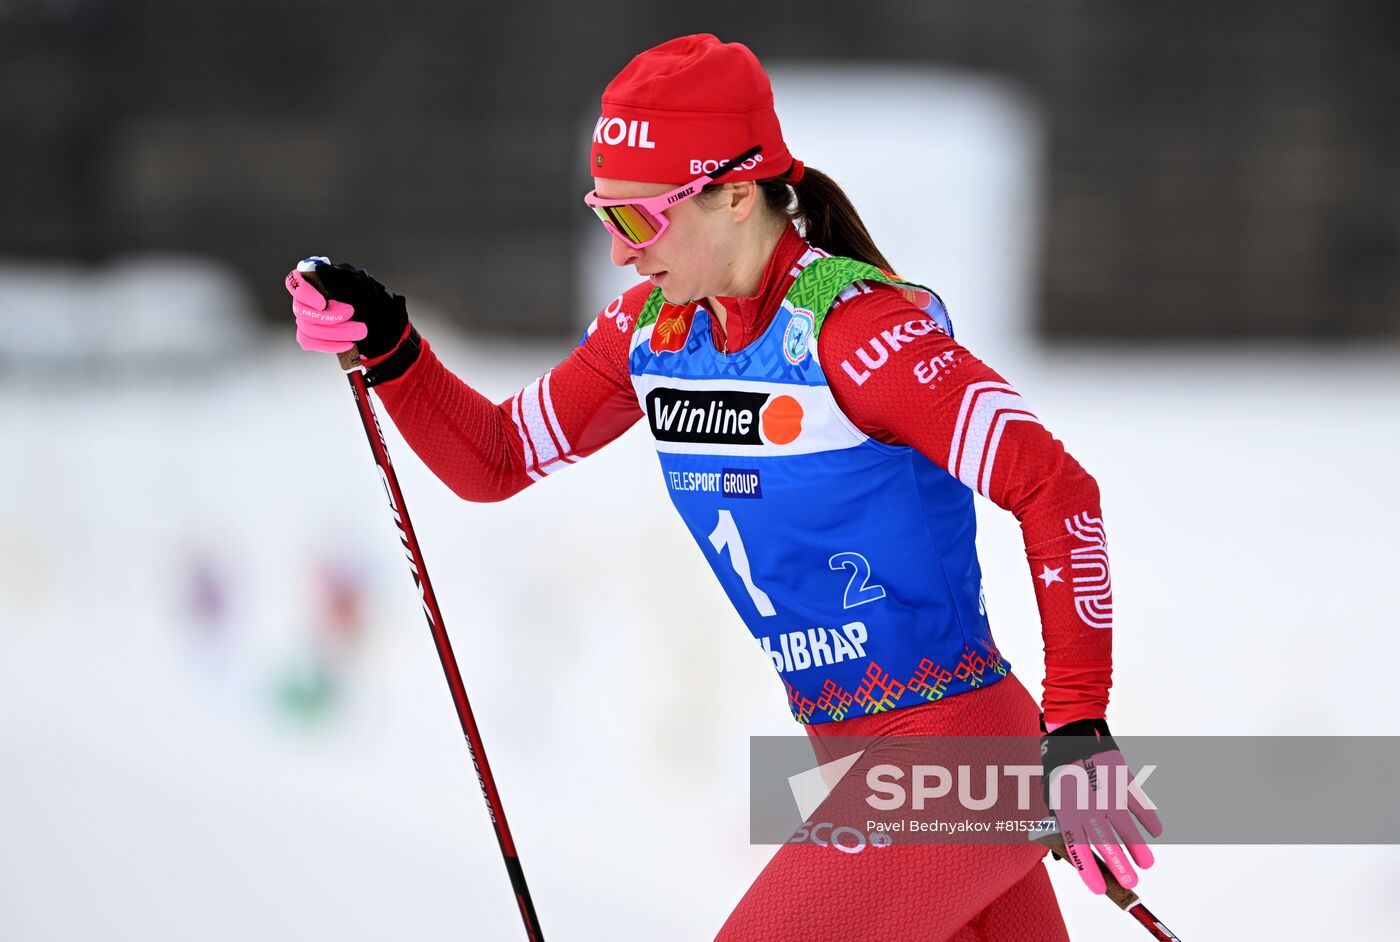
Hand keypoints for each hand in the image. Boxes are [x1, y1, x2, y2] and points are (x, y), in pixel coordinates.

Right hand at [284, 257, 409, 357]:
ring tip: (360, 331)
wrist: (381, 322)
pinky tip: (347, 344)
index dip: (305, 293)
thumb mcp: (360, 285)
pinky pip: (309, 341)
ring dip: (336, 333)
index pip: (294, 283)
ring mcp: (307, 318)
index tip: (323, 303)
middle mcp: (306, 299)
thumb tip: (320, 268)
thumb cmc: (369, 298)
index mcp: (315, 281)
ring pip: (308, 328)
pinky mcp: (311, 335)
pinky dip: (329, 345)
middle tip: (354, 315)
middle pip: (302, 311)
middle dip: (330, 317)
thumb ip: (340, 278)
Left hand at [1041, 717, 1162, 893]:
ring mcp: (1106, 790)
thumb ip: (1059, 821)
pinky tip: (1155, 831)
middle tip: (1130, 882)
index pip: (1076, 845)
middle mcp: (1087, 802)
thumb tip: (1062, 851)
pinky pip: (1138, 801)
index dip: (1087, 869)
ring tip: (1146, 864)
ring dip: (1137, 846)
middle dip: (1118, 865)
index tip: (1098, 888)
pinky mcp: (1121, 777)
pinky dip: (1148, 816)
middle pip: (1104, 840)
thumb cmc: (1058, 766)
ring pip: (1125, 825)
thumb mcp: (1050, 794)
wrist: (1071, 730)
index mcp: (1066, 807)